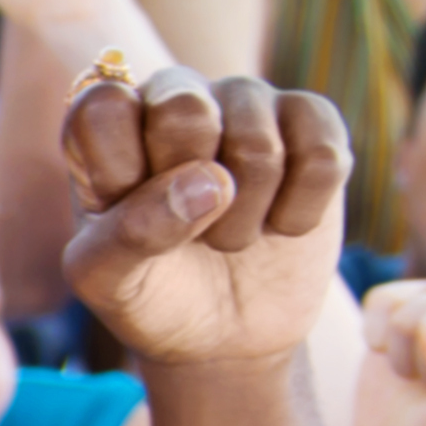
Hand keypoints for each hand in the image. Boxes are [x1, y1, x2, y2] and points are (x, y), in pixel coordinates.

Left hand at [60, 68, 351, 367]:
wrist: (224, 331)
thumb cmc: (151, 292)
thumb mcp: (108, 281)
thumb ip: (129, 232)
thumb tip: (209, 182)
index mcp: (107, 124)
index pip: (103, 108)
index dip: (120, 174)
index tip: (125, 219)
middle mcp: (174, 95)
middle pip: (184, 110)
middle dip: (190, 195)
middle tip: (188, 227)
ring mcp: (247, 101)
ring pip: (258, 145)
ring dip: (245, 218)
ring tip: (230, 233)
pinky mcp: (312, 119)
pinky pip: (322, 157)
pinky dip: (299, 214)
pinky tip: (280, 223)